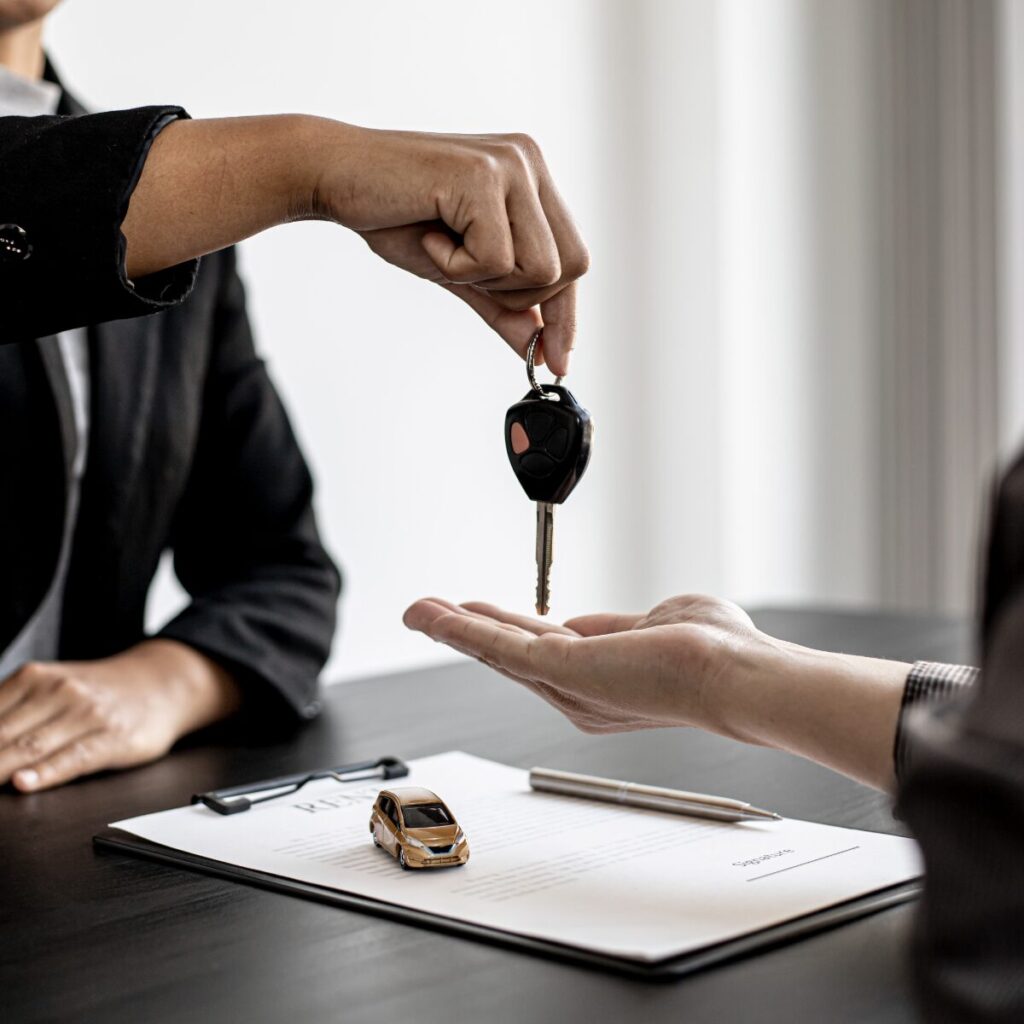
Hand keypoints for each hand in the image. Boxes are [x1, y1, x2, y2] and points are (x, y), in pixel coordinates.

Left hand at [0, 640, 239, 791]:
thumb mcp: (53, 687)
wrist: (162, 683)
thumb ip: (12, 710)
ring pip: (28, 748)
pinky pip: (72, 758)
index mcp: (36, 676)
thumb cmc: (101, 692)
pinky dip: (45, 773)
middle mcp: (60, 691)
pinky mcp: (112, 738)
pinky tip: (23, 783)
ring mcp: (87, 714)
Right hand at [314, 127, 587, 375]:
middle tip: (466, 272)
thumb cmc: (396, 219)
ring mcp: (510, 165)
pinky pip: (496, 258)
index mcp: (532, 180)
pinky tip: (430, 237)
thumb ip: (504, 308)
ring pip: (540, 268)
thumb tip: (539, 353)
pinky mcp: (483, 175)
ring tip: (445, 247)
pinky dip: (457, 265)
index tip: (557, 361)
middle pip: (571, 268)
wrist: (335, 178)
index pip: (574, 259)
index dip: (564, 314)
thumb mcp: (462, 273)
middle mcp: (530, 163)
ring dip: (486, 278)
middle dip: (518, 294)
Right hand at [403, 595, 768, 733]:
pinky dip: (462, 629)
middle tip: (430, 614)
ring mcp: (569, 685)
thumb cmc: (718, 654)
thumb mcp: (658, 622)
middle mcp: (579, 692)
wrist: (738, 678)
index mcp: (602, 681)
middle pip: (509, 654)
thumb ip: (617, 625)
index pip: (542, 650)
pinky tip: (437, 615)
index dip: (506, 628)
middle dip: (467, 631)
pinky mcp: (563, 670)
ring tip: (417, 611)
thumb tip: (590, 622)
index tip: (480, 611)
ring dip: (453, 628)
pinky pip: (499, 644)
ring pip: (497, 651)